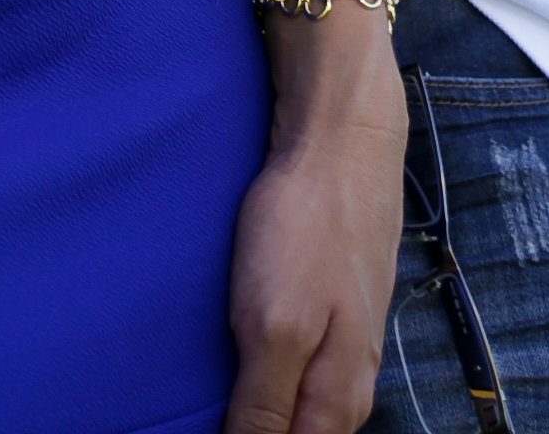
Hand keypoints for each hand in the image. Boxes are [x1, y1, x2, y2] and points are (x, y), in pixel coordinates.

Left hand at [224, 28, 404, 433]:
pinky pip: (301, 368)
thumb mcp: (274, 325)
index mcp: (336, 405)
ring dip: (261, 407)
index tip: (201, 424)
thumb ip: (265, 406)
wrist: (341, 143)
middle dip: (252, 428)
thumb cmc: (306, 228)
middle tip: (198, 408)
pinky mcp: (335, 311)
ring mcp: (347, 347)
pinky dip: (269, 374)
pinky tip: (242, 358)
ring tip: (217, 389)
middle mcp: (350, 386)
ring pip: (300, 407)